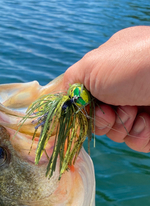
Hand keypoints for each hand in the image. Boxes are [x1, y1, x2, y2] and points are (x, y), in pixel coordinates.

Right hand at [62, 26, 149, 151]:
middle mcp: (128, 85)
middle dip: (103, 120)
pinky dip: (140, 135)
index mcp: (112, 65)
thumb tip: (64, 99)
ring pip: (119, 132)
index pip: (88, 95)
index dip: (83, 107)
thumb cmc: (135, 64)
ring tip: (134, 113)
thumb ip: (70, 83)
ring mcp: (144, 104)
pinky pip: (139, 141)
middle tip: (111, 113)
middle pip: (101, 117)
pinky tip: (147, 121)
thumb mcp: (91, 66)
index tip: (84, 110)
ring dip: (122, 127)